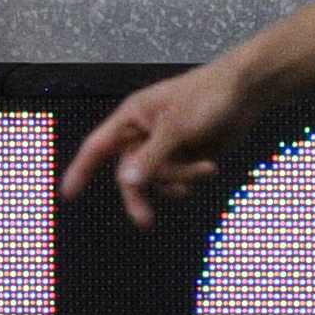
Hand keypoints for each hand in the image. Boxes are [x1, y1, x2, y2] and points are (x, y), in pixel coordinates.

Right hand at [61, 59, 260, 227]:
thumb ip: (152, 157)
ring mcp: (164, 148)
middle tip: (145, 222)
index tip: (68, 195)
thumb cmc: (207, 98)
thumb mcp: (177, 128)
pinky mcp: (184, 157)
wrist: (247, 92)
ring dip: (180, 179)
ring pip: (157, 180)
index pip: (96, 147)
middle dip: (139, 195)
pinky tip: (208, 168)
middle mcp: (142, 135)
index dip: (80, 170)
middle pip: (128, 174)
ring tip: (205, 167)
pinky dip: (190, 180)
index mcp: (131, 119)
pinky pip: (176, 181)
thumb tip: (127, 182)